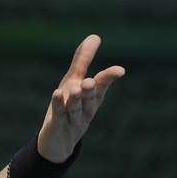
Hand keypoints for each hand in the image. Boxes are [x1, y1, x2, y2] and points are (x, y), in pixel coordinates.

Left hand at [37, 35, 124, 162]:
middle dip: (91, 90)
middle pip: (90, 97)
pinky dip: (58, 105)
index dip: (109, 77)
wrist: (58, 141)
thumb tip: (95, 36)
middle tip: (91, 82)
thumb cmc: (69, 107)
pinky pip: (59, 114)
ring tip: (76, 89)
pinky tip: (56, 95)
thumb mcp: (75, 82)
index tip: (120, 70)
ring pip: (75, 107)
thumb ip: (83, 60)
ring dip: (76, 98)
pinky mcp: (58, 125)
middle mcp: (85, 108)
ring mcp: (73, 119)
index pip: (102, 85)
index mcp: (92, 97)